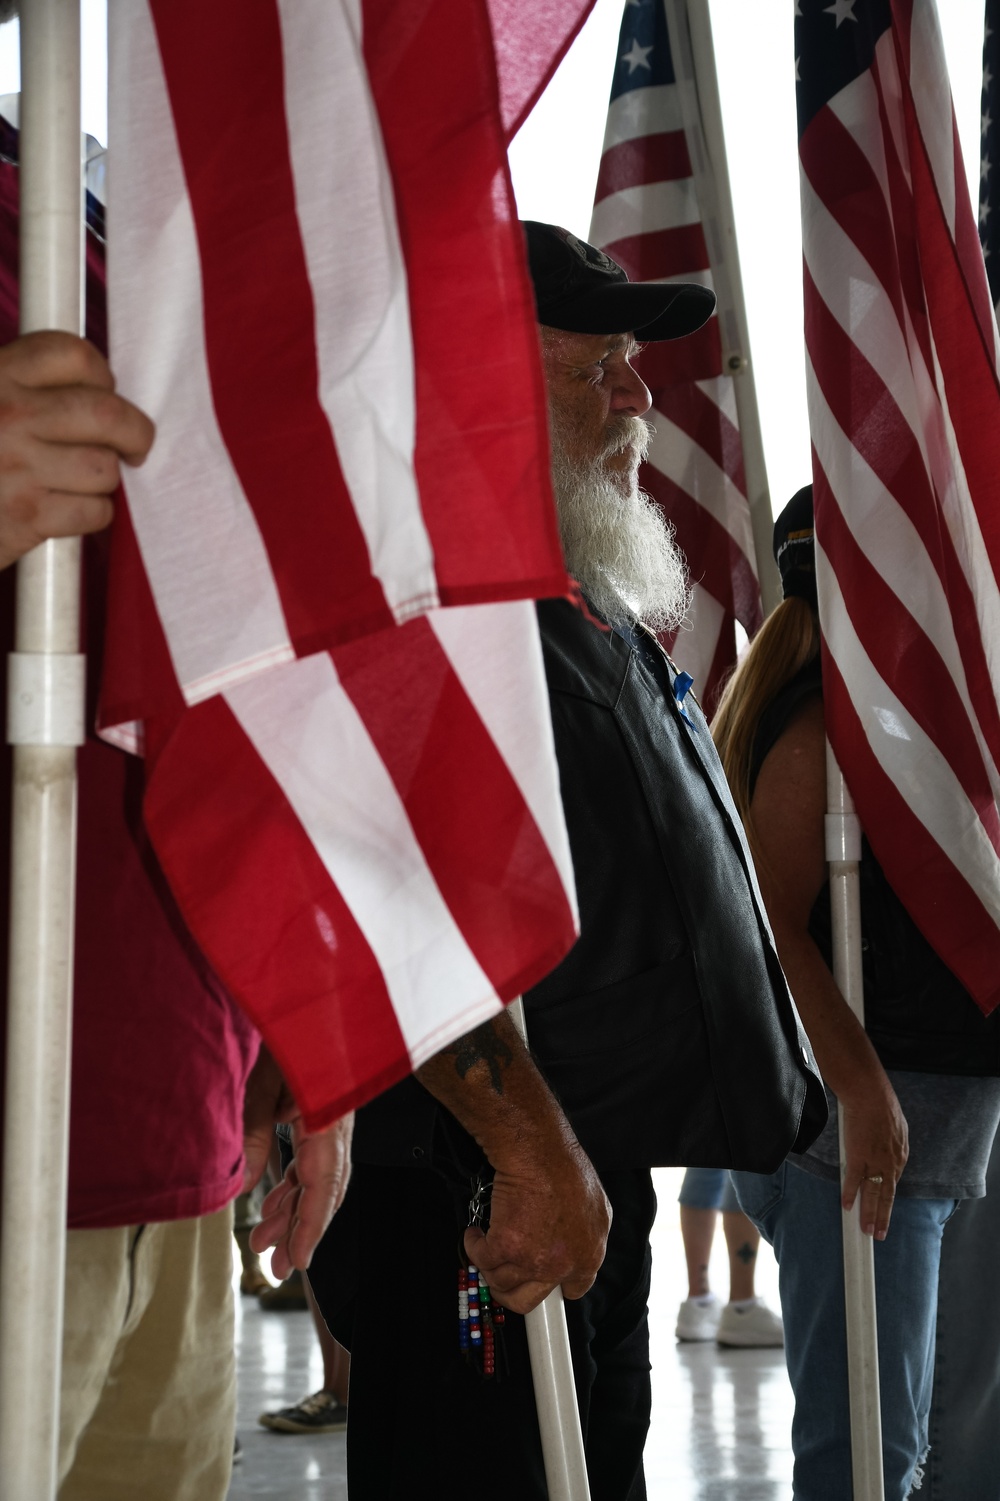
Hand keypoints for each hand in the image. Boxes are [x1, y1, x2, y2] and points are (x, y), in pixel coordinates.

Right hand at [0, 330, 154, 567]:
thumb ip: (22, 387)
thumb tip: (96, 387)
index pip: (72, 354)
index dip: (101, 375)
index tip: (105, 393)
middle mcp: (8, 414)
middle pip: (106, 413)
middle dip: (134, 433)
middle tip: (134, 446)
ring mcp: (17, 465)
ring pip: (104, 467)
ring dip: (102, 480)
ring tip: (78, 482)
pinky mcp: (27, 514)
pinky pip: (94, 511)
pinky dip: (90, 515)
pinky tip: (65, 511)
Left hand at [242, 1045, 352, 1277]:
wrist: (304, 990)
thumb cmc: (285, 1027)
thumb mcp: (258, 1082)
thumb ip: (253, 1135)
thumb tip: (245, 1187)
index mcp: (329, 1117)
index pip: (324, 1184)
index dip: (311, 1227)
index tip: (297, 1263)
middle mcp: (338, 1122)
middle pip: (326, 1187)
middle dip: (302, 1227)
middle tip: (276, 1265)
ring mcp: (333, 1116)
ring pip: (319, 1174)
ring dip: (294, 1207)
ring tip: (264, 1239)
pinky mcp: (322, 1110)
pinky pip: (313, 1155)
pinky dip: (295, 1181)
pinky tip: (274, 1199)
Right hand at [463, 1141, 610, 1314]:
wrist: (539, 1152)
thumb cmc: (565, 1166)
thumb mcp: (593, 1204)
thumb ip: (584, 1232)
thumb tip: (570, 1242)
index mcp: (588, 1254)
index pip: (573, 1289)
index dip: (551, 1285)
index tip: (539, 1278)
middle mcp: (561, 1265)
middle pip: (528, 1300)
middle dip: (510, 1291)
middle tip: (502, 1272)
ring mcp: (533, 1261)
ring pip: (500, 1283)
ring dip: (488, 1267)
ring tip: (485, 1248)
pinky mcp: (506, 1249)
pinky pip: (481, 1260)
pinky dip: (473, 1247)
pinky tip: (474, 1234)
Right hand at [839, 1078, 908, 1239]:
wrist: (869, 1094)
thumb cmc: (880, 1104)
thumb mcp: (895, 1127)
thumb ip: (892, 1143)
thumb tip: (886, 1148)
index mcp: (900, 1156)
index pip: (893, 1185)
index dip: (888, 1202)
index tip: (884, 1214)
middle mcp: (890, 1163)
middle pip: (886, 1196)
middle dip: (882, 1217)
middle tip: (879, 1235)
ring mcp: (874, 1162)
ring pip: (872, 1194)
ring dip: (869, 1214)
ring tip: (867, 1230)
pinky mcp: (858, 1157)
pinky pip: (853, 1181)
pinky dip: (850, 1194)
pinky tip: (846, 1206)